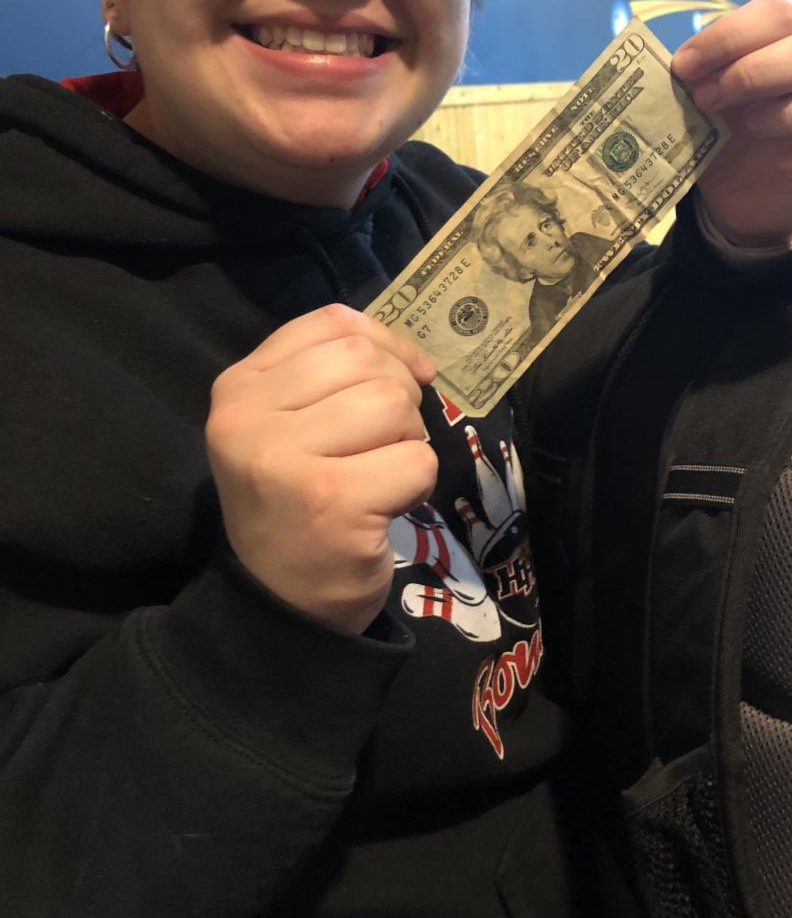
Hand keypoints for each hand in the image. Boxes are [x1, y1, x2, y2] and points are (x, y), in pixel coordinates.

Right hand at [206, 304, 436, 634]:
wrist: (275, 605)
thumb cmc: (295, 504)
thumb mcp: (289, 424)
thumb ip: (334, 375)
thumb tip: (417, 359)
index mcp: (237, 385)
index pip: (332, 322)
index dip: (385, 341)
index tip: (407, 375)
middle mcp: (248, 416)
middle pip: (366, 360)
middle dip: (400, 395)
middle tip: (386, 443)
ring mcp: (285, 459)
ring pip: (393, 405)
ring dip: (408, 441)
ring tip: (381, 475)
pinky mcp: (331, 502)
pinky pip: (415, 461)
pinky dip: (417, 484)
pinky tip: (385, 507)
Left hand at [671, 0, 791, 245]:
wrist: (737, 193)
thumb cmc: (724, 131)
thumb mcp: (702, 100)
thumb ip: (696, 77)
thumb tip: (681, 65)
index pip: (780, 14)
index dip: (729, 36)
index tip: (684, 68)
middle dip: (755, 74)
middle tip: (708, 100)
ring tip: (750, 129)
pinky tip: (782, 165)